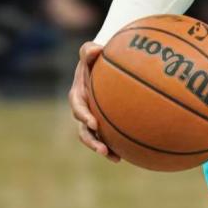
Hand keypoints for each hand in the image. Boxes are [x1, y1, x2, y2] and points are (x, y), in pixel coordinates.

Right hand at [67, 41, 119, 162]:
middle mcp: (84, 110)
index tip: (92, 123)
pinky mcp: (105, 123)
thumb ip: (88, 50)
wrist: (104, 65)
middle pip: (83, 130)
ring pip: (95, 138)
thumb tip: (94, 49)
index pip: (78, 107)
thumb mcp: (91, 50)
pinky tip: (129, 154)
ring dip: (103, 148)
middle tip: (102, 149)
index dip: (83, 116)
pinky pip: (110, 136)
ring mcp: (94, 118)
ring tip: (116, 158)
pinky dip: (117, 146)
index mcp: (78, 95)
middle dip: (91, 141)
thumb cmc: (98, 57)